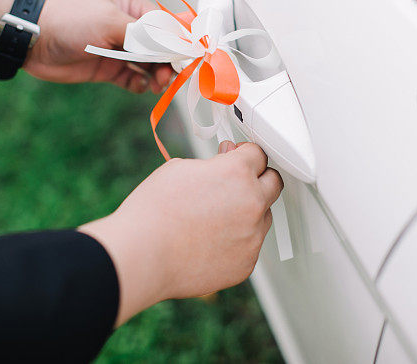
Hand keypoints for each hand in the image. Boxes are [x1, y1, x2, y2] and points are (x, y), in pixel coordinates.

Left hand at [25, 0, 172, 91]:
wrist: (32, 40)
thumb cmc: (71, 21)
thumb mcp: (110, 22)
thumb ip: (145, 35)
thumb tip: (176, 44)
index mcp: (132, 8)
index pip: (166, 25)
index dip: (179, 42)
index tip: (188, 59)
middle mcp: (129, 28)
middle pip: (161, 48)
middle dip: (169, 63)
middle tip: (169, 77)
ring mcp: (119, 49)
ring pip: (150, 65)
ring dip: (157, 76)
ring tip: (158, 85)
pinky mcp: (109, 68)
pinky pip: (133, 78)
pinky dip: (140, 84)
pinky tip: (140, 86)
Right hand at [79, 142, 282, 326]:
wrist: (143, 254)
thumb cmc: (153, 211)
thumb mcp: (179, 168)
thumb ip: (212, 164)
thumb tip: (225, 162)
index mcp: (237, 172)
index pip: (258, 154)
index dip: (244, 154)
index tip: (236, 158)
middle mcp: (252, 202)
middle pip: (274, 183)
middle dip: (258, 179)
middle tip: (236, 183)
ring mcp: (252, 235)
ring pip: (263, 217)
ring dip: (248, 213)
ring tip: (214, 218)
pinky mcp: (246, 263)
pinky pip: (250, 246)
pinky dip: (236, 242)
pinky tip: (210, 242)